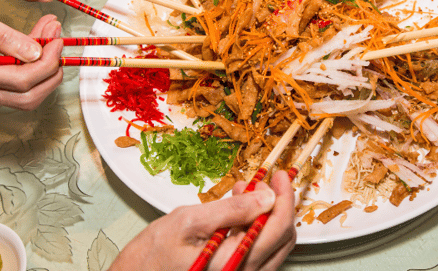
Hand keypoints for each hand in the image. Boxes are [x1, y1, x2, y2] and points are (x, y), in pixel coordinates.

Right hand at [0, 0, 63, 109]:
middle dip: (50, 67)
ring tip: (50, 38)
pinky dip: (35, 71)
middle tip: (57, 37)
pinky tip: (38, 47)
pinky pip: (18, 90)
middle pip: (27, 94)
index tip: (57, 38)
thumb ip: (2, 35)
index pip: (20, 79)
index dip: (47, 61)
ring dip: (46, 71)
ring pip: (27, 97)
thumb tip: (35, 53)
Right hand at [108, 171, 296, 270]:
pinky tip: (240, 210)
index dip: (284, 197)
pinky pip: (259, 251)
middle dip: (279, 204)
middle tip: (267, 181)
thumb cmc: (153, 254)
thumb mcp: (189, 221)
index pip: (277, 227)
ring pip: (274, 245)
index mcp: (234, 262)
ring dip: (267, 214)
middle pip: (282, 237)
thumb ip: (232, 209)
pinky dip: (255, 227)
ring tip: (246, 192)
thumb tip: (267, 197)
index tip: (280, 176)